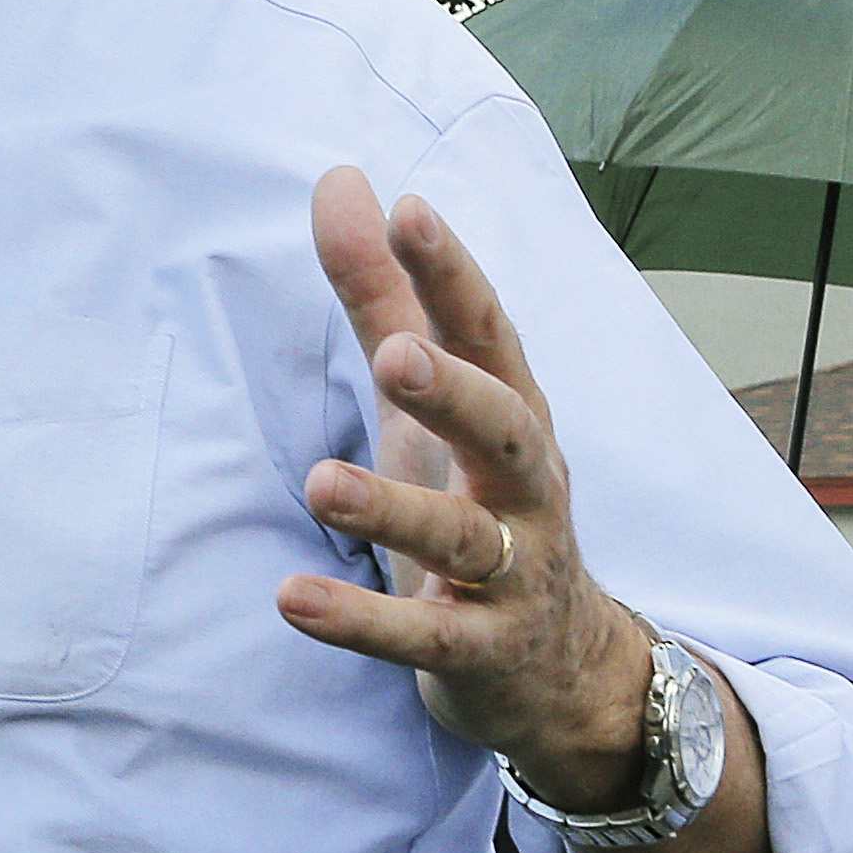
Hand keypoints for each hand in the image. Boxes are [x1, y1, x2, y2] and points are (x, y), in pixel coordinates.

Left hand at [277, 169, 655, 804]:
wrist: (560, 670)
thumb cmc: (480, 509)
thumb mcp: (427, 408)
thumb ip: (383, 300)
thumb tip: (342, 181)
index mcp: (512, 415)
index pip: (489, 333)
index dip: (452, 274)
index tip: (407, 210)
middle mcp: (525, 486)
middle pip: (505, 428)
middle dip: (454, 392)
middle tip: (394, 355)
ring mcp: (511, 571)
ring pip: (463, 536)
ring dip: (393, 508)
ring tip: (321, 484)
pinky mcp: (480, 650)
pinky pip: (423, 636)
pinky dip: (361, 621)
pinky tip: (292, 600)